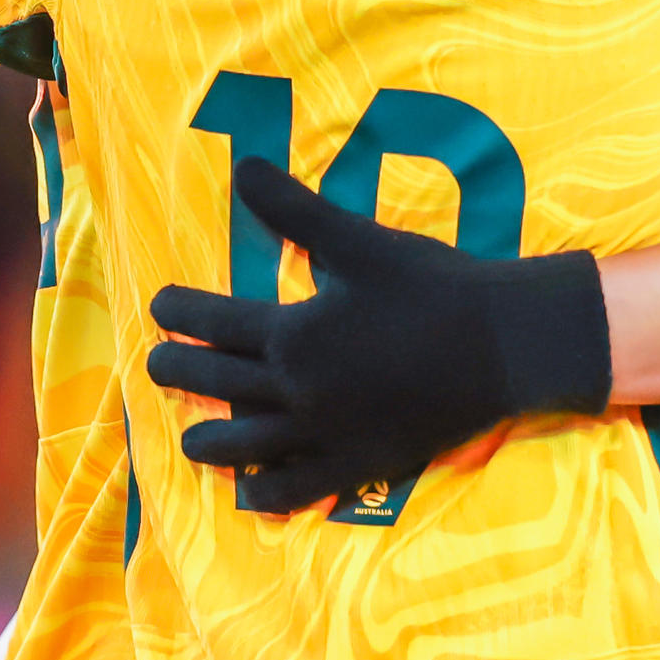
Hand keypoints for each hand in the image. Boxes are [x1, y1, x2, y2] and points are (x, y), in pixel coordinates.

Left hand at [142, 159, 610, 515]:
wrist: (502, 345)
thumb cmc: (431, 286)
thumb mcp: (358, 240)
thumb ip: (294, 209)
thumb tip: (243, 167)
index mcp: (293, 335)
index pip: (213, 323)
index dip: (179, 313)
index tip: (160, 307)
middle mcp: (297, 392)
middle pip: (217, 384)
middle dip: (178, 371)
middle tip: (157, 364)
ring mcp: (325, 435)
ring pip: (244, 447)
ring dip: (209, 442)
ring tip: (192, 439)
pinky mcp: (359, 465)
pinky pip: (297, 490)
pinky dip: (265, 492)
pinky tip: (251, 490)